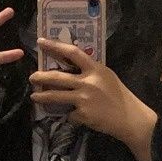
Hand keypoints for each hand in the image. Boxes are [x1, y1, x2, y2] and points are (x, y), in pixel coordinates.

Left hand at [30, 38, 157, 160]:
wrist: (129, 118)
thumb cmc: (119, 96)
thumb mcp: (106, 77)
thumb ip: (90, 72)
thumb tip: (71, 69)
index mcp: (95, 69)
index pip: (72, 52)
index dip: (55, 46)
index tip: (40, 42)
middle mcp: (87, 82)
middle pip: (57, 77)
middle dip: (41, 76)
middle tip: (32, 77)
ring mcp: (84, 99)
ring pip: (56, 96)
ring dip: (42, 96)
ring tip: (34, 96)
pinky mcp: (82, 114)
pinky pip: (70, 114)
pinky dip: (72, 115)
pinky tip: (79, 117)